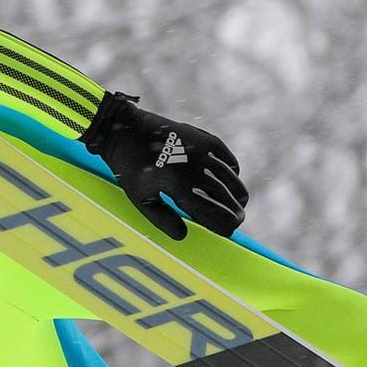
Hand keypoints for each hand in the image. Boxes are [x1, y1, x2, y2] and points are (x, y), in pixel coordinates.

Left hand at [79, 92, 247, 239]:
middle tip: (239, 221)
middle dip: (234, 212)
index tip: (228, 233)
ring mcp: (202, 151)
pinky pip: (226, 159)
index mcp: (178, 185)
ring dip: (237, 193)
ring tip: (241, 204)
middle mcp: (195, 167)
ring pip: (230, 178)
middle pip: (224, 196)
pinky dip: (232, 171)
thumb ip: (162, 219)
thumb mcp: (141, 198)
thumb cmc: (130, 169)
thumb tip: (183, 236)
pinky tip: (230, 180)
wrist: (125, 130)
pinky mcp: (204, 138)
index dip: (222, 225)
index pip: (209, 212)